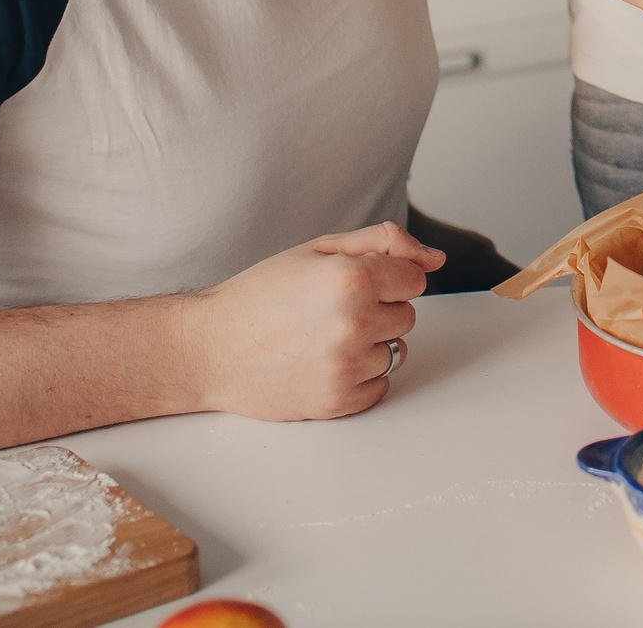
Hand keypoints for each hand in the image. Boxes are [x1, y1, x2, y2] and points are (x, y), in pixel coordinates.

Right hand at [188, 222, 444, 420]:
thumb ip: (384, 242)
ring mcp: (347, 366)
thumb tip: (434, 258)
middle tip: (329, 311)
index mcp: (353, 278)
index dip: (386, 278)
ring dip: (370, 345)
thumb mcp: (320, 249)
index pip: (414, 279)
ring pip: (396, 351)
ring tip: (322, 338)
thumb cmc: (260, 294)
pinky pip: (380, 386)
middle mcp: (354, 323)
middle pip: (407, 316)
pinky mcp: (338, 401)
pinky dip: (360, 377)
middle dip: (378, 310)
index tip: (354, 283)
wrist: (208, 348)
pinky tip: (322, 363)